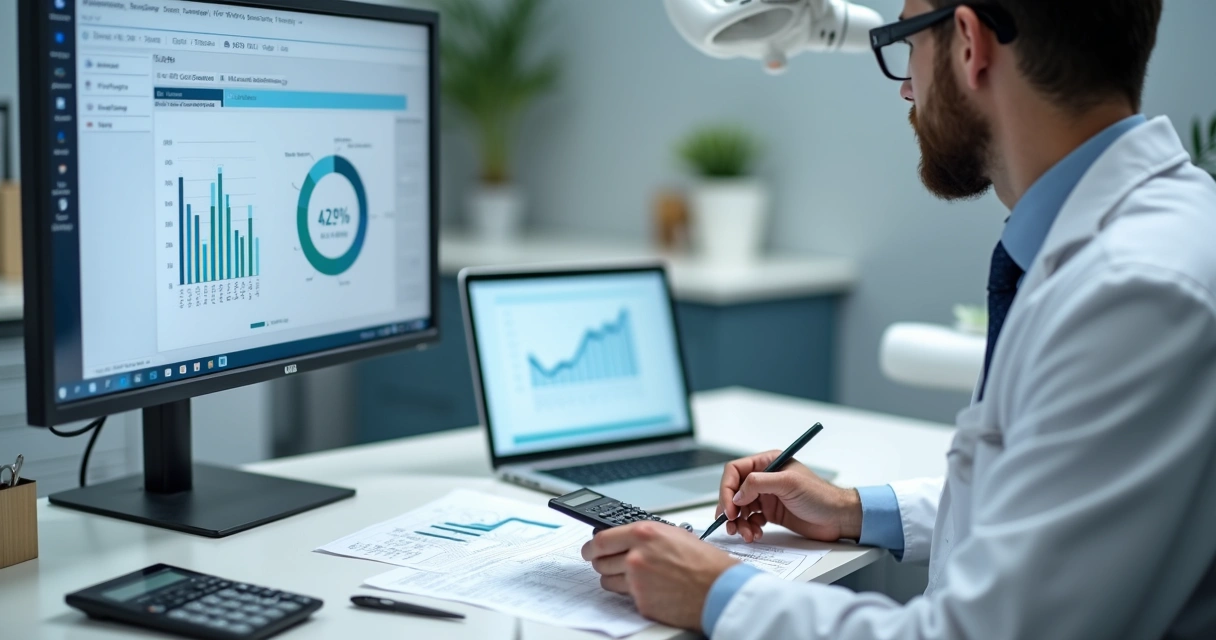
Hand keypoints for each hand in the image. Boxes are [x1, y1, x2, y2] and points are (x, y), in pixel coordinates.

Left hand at [581, 521, 738, 630]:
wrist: (720, 590)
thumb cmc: (705, 563)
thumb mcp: (675, 535)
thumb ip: (646, 536)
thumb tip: (626, 539)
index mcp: (643, 534)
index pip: (600, 539)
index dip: (592, 546)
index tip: (590, 549)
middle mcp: (636, 556)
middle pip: (599, 561)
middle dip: (603, 562)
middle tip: (610, 563)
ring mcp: (636, 581)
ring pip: (608, 581)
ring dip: (615, 579)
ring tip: (635, 577)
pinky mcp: (641, 602)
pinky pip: (625, 597)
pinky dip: (633, 594)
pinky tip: (650, 589)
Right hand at [717, 450, 861, 542]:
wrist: (838, 518)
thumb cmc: (820, 496)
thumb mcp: (789, 483)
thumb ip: (759, 483)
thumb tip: (736, 495)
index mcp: (768, 463)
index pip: (735, 471)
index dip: (727, 489)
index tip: (730, 508)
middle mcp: (765, 478)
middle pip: (734, 491)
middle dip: (730, 509)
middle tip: (731, 524)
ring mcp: (767, 496)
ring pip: (740, 508)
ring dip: (739, 522)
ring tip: (745, 534)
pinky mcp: (770, 513)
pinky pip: (750, 520)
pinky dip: (748, 528)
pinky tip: (756, 534)